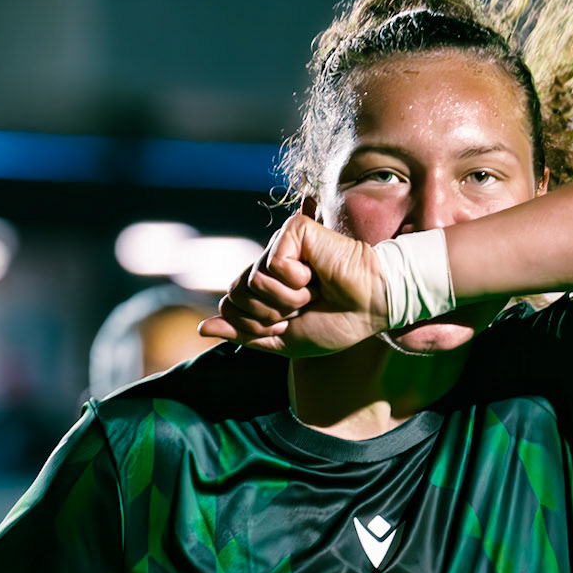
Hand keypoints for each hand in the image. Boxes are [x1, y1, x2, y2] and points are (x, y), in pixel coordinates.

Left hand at [198, 213, 385, 356]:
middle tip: (302, 307)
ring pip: (251, 282)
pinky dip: (295, 280)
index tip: (290, 323)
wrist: (371, 308)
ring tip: (312, 291)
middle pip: (233, 297)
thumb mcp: (283, 341)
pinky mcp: (293, 231)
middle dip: (268, 315)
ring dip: (285, 299)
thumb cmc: (336, 323)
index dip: (256, 326)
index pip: (229, 310)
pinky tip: (316, 274)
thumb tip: (202, 328)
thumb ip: (242, 334)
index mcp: (262, 289)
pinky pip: (272, 265)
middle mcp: (266, 264)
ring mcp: (278, 245)